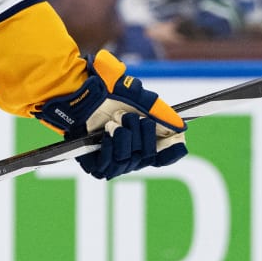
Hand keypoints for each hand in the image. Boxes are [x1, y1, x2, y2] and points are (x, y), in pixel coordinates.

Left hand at [32, 50, 187, 179]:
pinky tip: (106, 134)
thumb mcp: (140, 98)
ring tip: (114, 121)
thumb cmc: (109, 93)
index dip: (171, 153)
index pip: (166, 157)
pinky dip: (109, 148)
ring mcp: (113, 162)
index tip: (175, 143)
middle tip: (128, 117)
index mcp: (146, 140)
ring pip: (128, 162)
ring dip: (123, 138)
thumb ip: (161, 112)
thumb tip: (180, 128)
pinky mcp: (94, 166)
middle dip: (141, 134)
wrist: (80, 94)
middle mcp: (132, 155)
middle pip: (148, 157)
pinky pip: (108, 167)